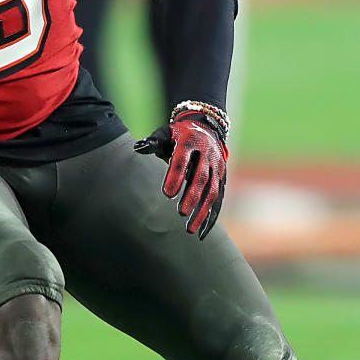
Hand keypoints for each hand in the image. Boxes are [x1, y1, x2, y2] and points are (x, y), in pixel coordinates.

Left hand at [133, 104, 229, 237]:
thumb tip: (138, 147)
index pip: (183, 160)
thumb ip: (152, 142)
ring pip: (212, 191)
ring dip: (202, 211)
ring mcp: (217, 167)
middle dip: (192, 196)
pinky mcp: (222, 178)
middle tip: (181, 213)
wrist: (207, 128)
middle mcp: (207, 154)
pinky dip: (211, 216)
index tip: (167, 193)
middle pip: (201, 178)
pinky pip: (218, 199)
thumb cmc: (178, 135)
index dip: (176, 176)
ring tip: (189, 229)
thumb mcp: (165, 133)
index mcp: (190, 142)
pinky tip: (201, 232)